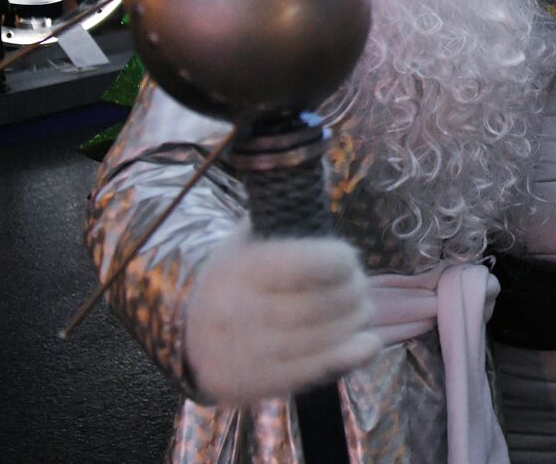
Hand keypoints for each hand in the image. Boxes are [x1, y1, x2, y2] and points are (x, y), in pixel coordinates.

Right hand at [184, 228, 379, 405]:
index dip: (341, 260)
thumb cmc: (233, 279)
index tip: (347, 260)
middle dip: (355, 292)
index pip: (312, 264)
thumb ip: (284, 212)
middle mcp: (241, 312)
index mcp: (242, 269)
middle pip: (328, 303)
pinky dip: (354, 354)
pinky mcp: (260, 383)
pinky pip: (321, 369)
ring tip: (357, 310)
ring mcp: (249, 352)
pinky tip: (368, 342)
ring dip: (356, 320)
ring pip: (330, 336)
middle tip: (359, 287)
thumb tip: (322, 172)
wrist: (187, 337)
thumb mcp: (245, 240)